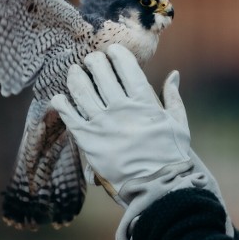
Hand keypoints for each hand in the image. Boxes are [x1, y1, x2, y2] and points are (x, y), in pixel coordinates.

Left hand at [50, 44, 193, 207]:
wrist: (156, 189)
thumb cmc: (170, 157)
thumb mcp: (178, 125)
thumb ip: (173, 97)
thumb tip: (174, 74)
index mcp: (144, 103)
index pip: (127, 68)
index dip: (117, 55)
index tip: (112, 50)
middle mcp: (121, 109)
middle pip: (101, 74)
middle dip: (94, 61)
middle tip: (90, 59)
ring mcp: (103, 124)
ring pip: (82, 90)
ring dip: (75, 76)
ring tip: (74, 71)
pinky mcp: (88, 141)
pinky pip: (69, 116)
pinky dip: (62, 103)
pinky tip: (60, 97)